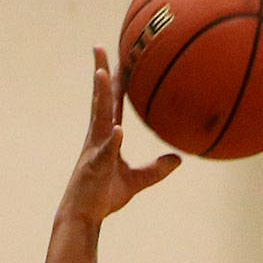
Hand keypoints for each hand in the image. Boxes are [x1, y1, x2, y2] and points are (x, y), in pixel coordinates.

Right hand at [55, 47, 179, 227]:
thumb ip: (156, 169)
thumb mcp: (137, 180)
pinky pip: (106, 152)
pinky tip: (118, 130)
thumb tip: (179, 159)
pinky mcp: (95, 168)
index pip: (112, 103)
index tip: (120, 57)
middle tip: (100, 47)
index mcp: (106, 136)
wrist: (84, 215)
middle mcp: (97, 137)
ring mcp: (94, 150)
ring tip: (103, 74)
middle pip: (100, 99)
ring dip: (101, 96)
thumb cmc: (104, 195)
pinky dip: (112, 141)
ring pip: (98, 117)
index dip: (116, 81)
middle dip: (100, 73)